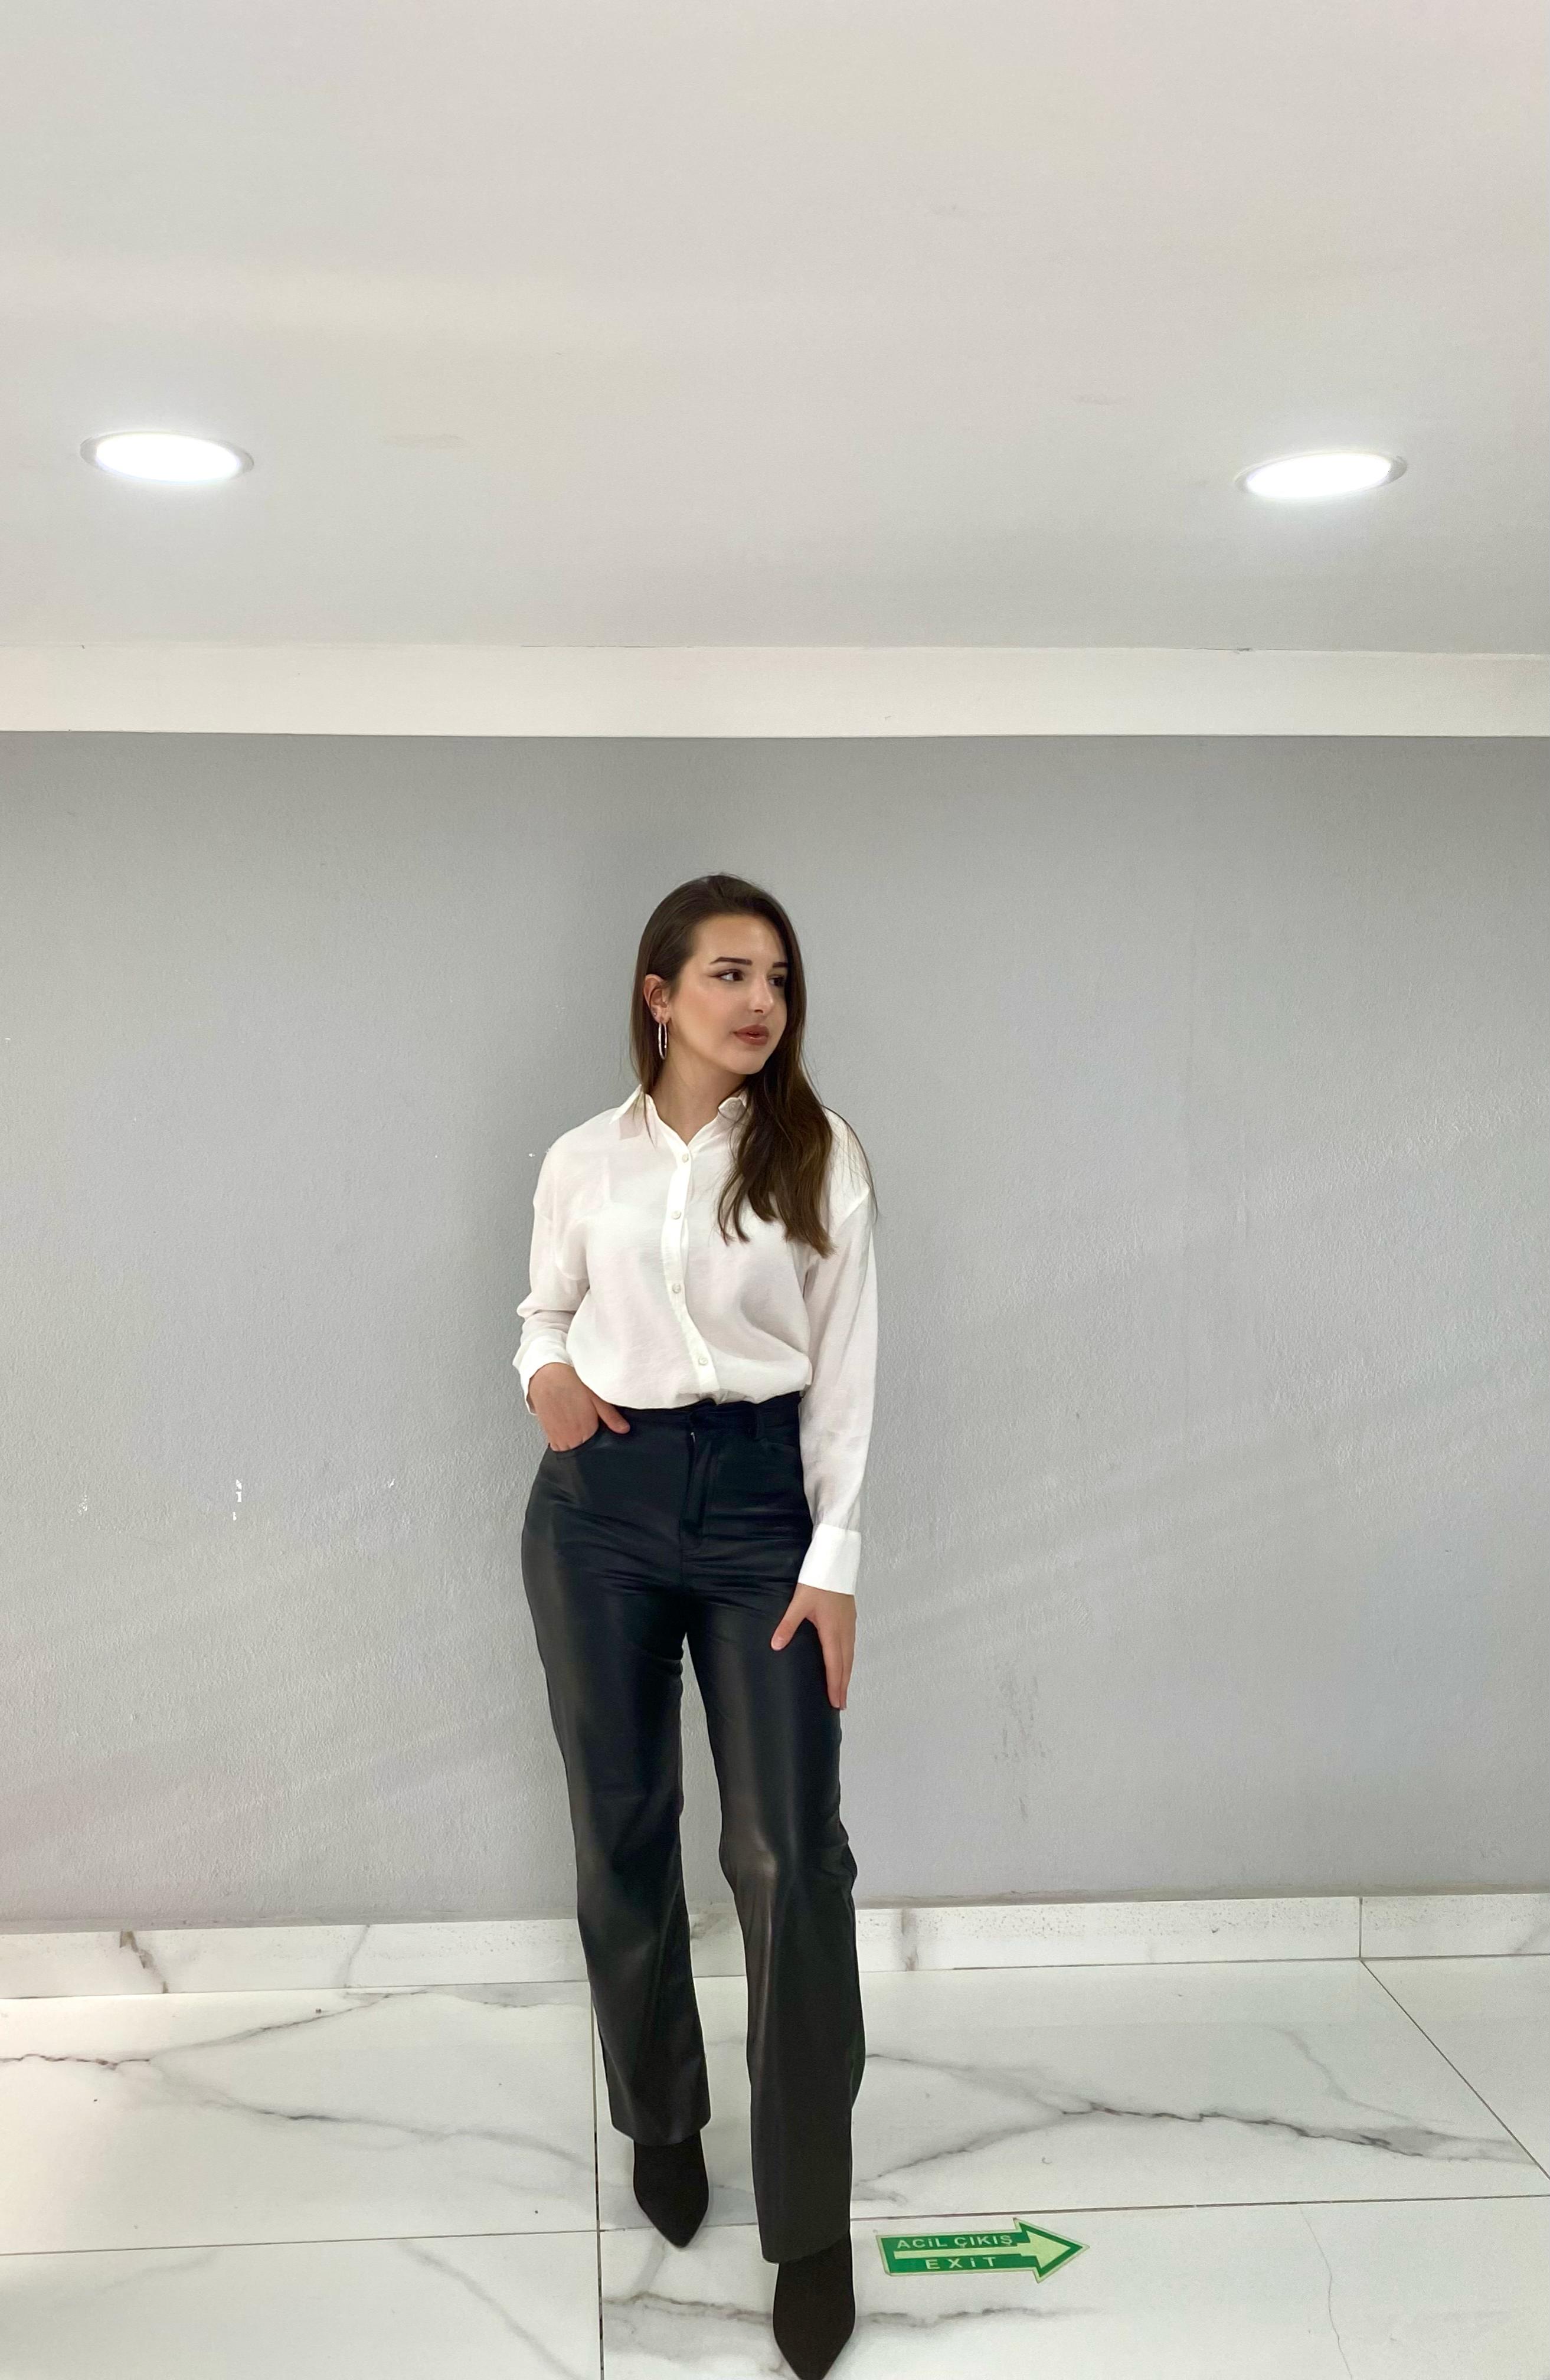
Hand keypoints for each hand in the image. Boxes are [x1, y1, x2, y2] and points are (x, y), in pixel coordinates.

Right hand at [528, 1362, 631, 1451]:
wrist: (545, 1377)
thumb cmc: (570, 1383)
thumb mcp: (596, 1397)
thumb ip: (610, 1416)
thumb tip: (624, 1429)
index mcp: (586, 1431)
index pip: (599, 1447)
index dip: (602, 1438)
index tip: (601, 1429)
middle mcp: (571, 1439)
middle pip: (586, 1450)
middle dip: (590, 1441)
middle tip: (589, 1423)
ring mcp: (559, 1439)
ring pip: (573, 1450)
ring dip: (577, 1442)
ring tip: (577, 1423)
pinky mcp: (549, 1436)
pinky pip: (560, 1447)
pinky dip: (566, 1440)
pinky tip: (568, 1425)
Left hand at [771, 1584, 855, 1708]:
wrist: (836, 1561)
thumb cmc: (818, 1579)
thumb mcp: (799, 1602)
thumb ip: (787, 1624)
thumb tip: (776, 1645)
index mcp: (833, 1630)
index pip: (835, 1665)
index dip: (835, 1685)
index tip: (836, 1702)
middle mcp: (844, 1630)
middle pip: (846, 1664)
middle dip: (843, 1685)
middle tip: (841, 1704)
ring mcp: (850, 1623)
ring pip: (850, 1655)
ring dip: (847, 1673)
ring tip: (843, 1688)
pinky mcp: (850, 1617)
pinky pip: (851, 1644)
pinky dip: (848, 1659)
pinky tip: (845, 1661)